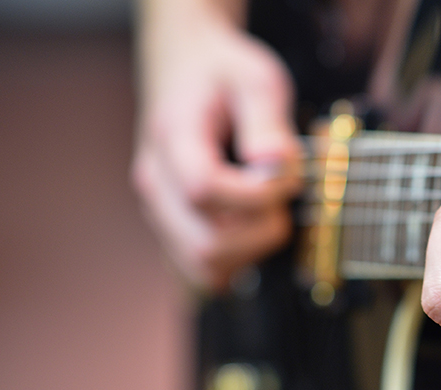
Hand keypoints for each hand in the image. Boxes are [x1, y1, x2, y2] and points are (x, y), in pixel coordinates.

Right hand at [132, 1, 301, 291]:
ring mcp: (159, 212)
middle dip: (261, 229)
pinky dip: (236, 261)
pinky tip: (251, 226)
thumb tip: (274, 164)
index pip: (205, 190)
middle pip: (206, 245)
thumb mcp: (257, 78)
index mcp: (173, 139)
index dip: (258, 194)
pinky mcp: (171, 230)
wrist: (185, 66)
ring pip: (205, 269)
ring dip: (252, 249)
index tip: (284, 171)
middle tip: (279, 191)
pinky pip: (201, 273)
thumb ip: (268, 122)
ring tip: (265, 206)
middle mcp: (156, 184)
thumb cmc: (222, 72)